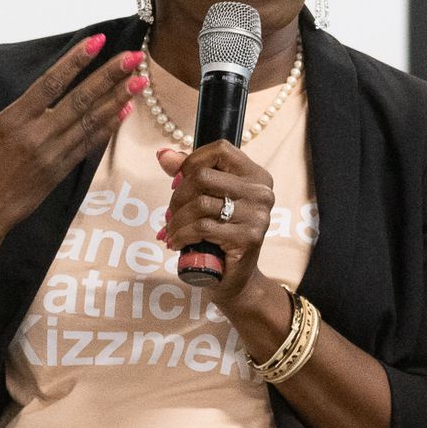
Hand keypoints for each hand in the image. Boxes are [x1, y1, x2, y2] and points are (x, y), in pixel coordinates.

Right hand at [0, 36, 143, 249]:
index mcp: (14, 121)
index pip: (51, 84)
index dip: (76, 62)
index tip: (98, 42)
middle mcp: (38, 136)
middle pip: (81, 100)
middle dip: (110, 77)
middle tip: (135, 58)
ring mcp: (52, 155)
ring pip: (90, 121)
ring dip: (117, 99)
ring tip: (140, 80)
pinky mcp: (60, 171)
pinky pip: (89, 144)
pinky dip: (108, 126)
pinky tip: (125, 110)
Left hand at [156, 141, 276, 309]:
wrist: (234, 278)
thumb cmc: (219, 235)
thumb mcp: (208, 200)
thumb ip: (189, 174)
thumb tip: (164, 155)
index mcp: (256, 176)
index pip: (220, 149)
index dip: (192, 161)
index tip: (180, 182)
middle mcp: (262, 192)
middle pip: (204, 176)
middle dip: (178, 196)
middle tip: (171, 214)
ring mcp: (257, 216)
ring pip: (200, 203)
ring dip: (176, 220)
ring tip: (171, 231)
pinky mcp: (247, 238)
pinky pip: (202, 227)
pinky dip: (181, 235)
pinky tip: (177, 242)